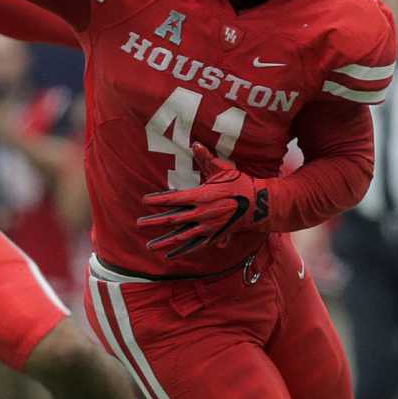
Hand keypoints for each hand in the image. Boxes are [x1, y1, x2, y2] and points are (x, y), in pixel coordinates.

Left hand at [136, 142, 268, 258]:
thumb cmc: (240, 184)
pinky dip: (182, 251)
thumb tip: (195, 143)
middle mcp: (201, 214)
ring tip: (150, 246)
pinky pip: (195, 246)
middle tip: (139, 223)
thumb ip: (206, 157)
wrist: (258, 204)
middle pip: (172, 219)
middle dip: (154, 222)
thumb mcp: (223, 169)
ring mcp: (207, 227)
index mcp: (201, 196)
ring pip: (181, 236)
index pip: (173, 199)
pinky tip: (170, 255)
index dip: (158, 200)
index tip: (145, 201)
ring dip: (164, 241)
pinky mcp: (213, 236)